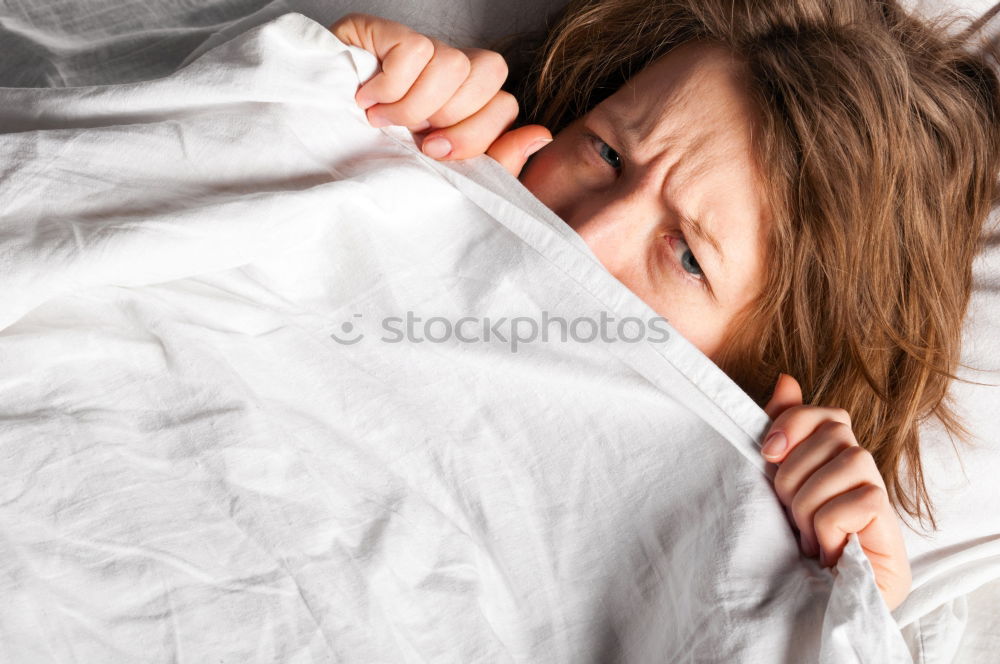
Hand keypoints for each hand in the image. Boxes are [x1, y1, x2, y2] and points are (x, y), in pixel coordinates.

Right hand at [329, 13, 551, 175]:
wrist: (312, 153)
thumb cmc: (379, 168)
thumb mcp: (445, 178)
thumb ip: (497, 162)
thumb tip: (541, 134)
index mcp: (466, 105)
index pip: (505, 103)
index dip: (476, 133)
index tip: (433, 152)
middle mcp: (447, 71)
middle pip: (491, 71)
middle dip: (455, 118)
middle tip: (415, 139)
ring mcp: (415, 50)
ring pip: (455, 62)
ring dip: (416, 106)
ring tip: (382, 122)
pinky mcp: (382, 32)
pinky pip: (416, 50)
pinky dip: (392, 85)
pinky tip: (367, 99)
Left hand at [761, 374, 911, 610]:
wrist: (816, 599)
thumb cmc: (794, 540)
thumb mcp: (776, 482)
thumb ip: (782, 433)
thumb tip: (786, 379)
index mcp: (832, 455)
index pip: (825, 413)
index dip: (793, 423)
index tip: (767, 452)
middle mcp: (860, 468)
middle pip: (831, 435)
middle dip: (794, 477)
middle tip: (790, 515)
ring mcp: (878, 492)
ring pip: (842, 467)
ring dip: (808, 508)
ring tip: (808, 538)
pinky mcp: (889, 521)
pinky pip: (851, 505)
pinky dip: (827, 531)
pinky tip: (829, 551)